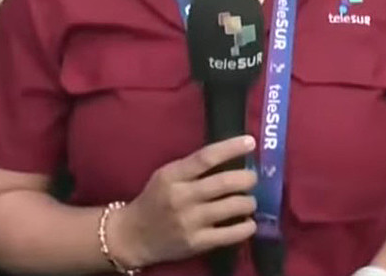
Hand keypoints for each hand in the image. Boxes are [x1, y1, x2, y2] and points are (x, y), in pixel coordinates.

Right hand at [109, 136, 258, 267]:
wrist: (133, 235)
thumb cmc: (154, 200)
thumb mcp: (166, 176)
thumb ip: (192, 168)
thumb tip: (231, 158)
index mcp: (173, 176)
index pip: (206, 157)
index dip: (231, 148)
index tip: (250, 142)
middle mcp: (182, 197)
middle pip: (224, 183)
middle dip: (247, 178)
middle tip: (252, 178)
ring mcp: (190, 222)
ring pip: (232, 207)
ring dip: (249, 202)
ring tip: (250, 202)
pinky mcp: (196, 243)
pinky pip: (230, 234)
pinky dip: (246, 227)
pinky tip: (249, 223)